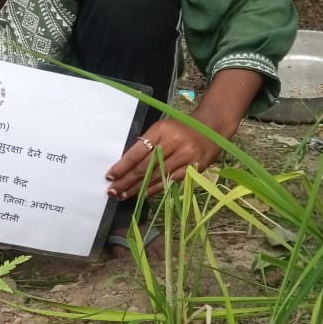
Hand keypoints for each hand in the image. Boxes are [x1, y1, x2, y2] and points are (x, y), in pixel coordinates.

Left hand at [105, 118, 221, 199]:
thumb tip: (125, 165)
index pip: (137, 152)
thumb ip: (147, 144)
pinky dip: (154, 189)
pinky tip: (142, 194)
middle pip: (145, 167)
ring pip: (156, 176)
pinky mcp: (194, 168)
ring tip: (123, 195)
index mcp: (161, 130)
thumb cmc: (181, 128)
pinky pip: (170, 181)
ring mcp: (185, 156)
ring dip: (137, 188)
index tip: (110, 176)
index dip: (122, 166)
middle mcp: (173, 143)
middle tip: (112, 191)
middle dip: (126, 181)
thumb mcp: (162, 129)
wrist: (212, 128)